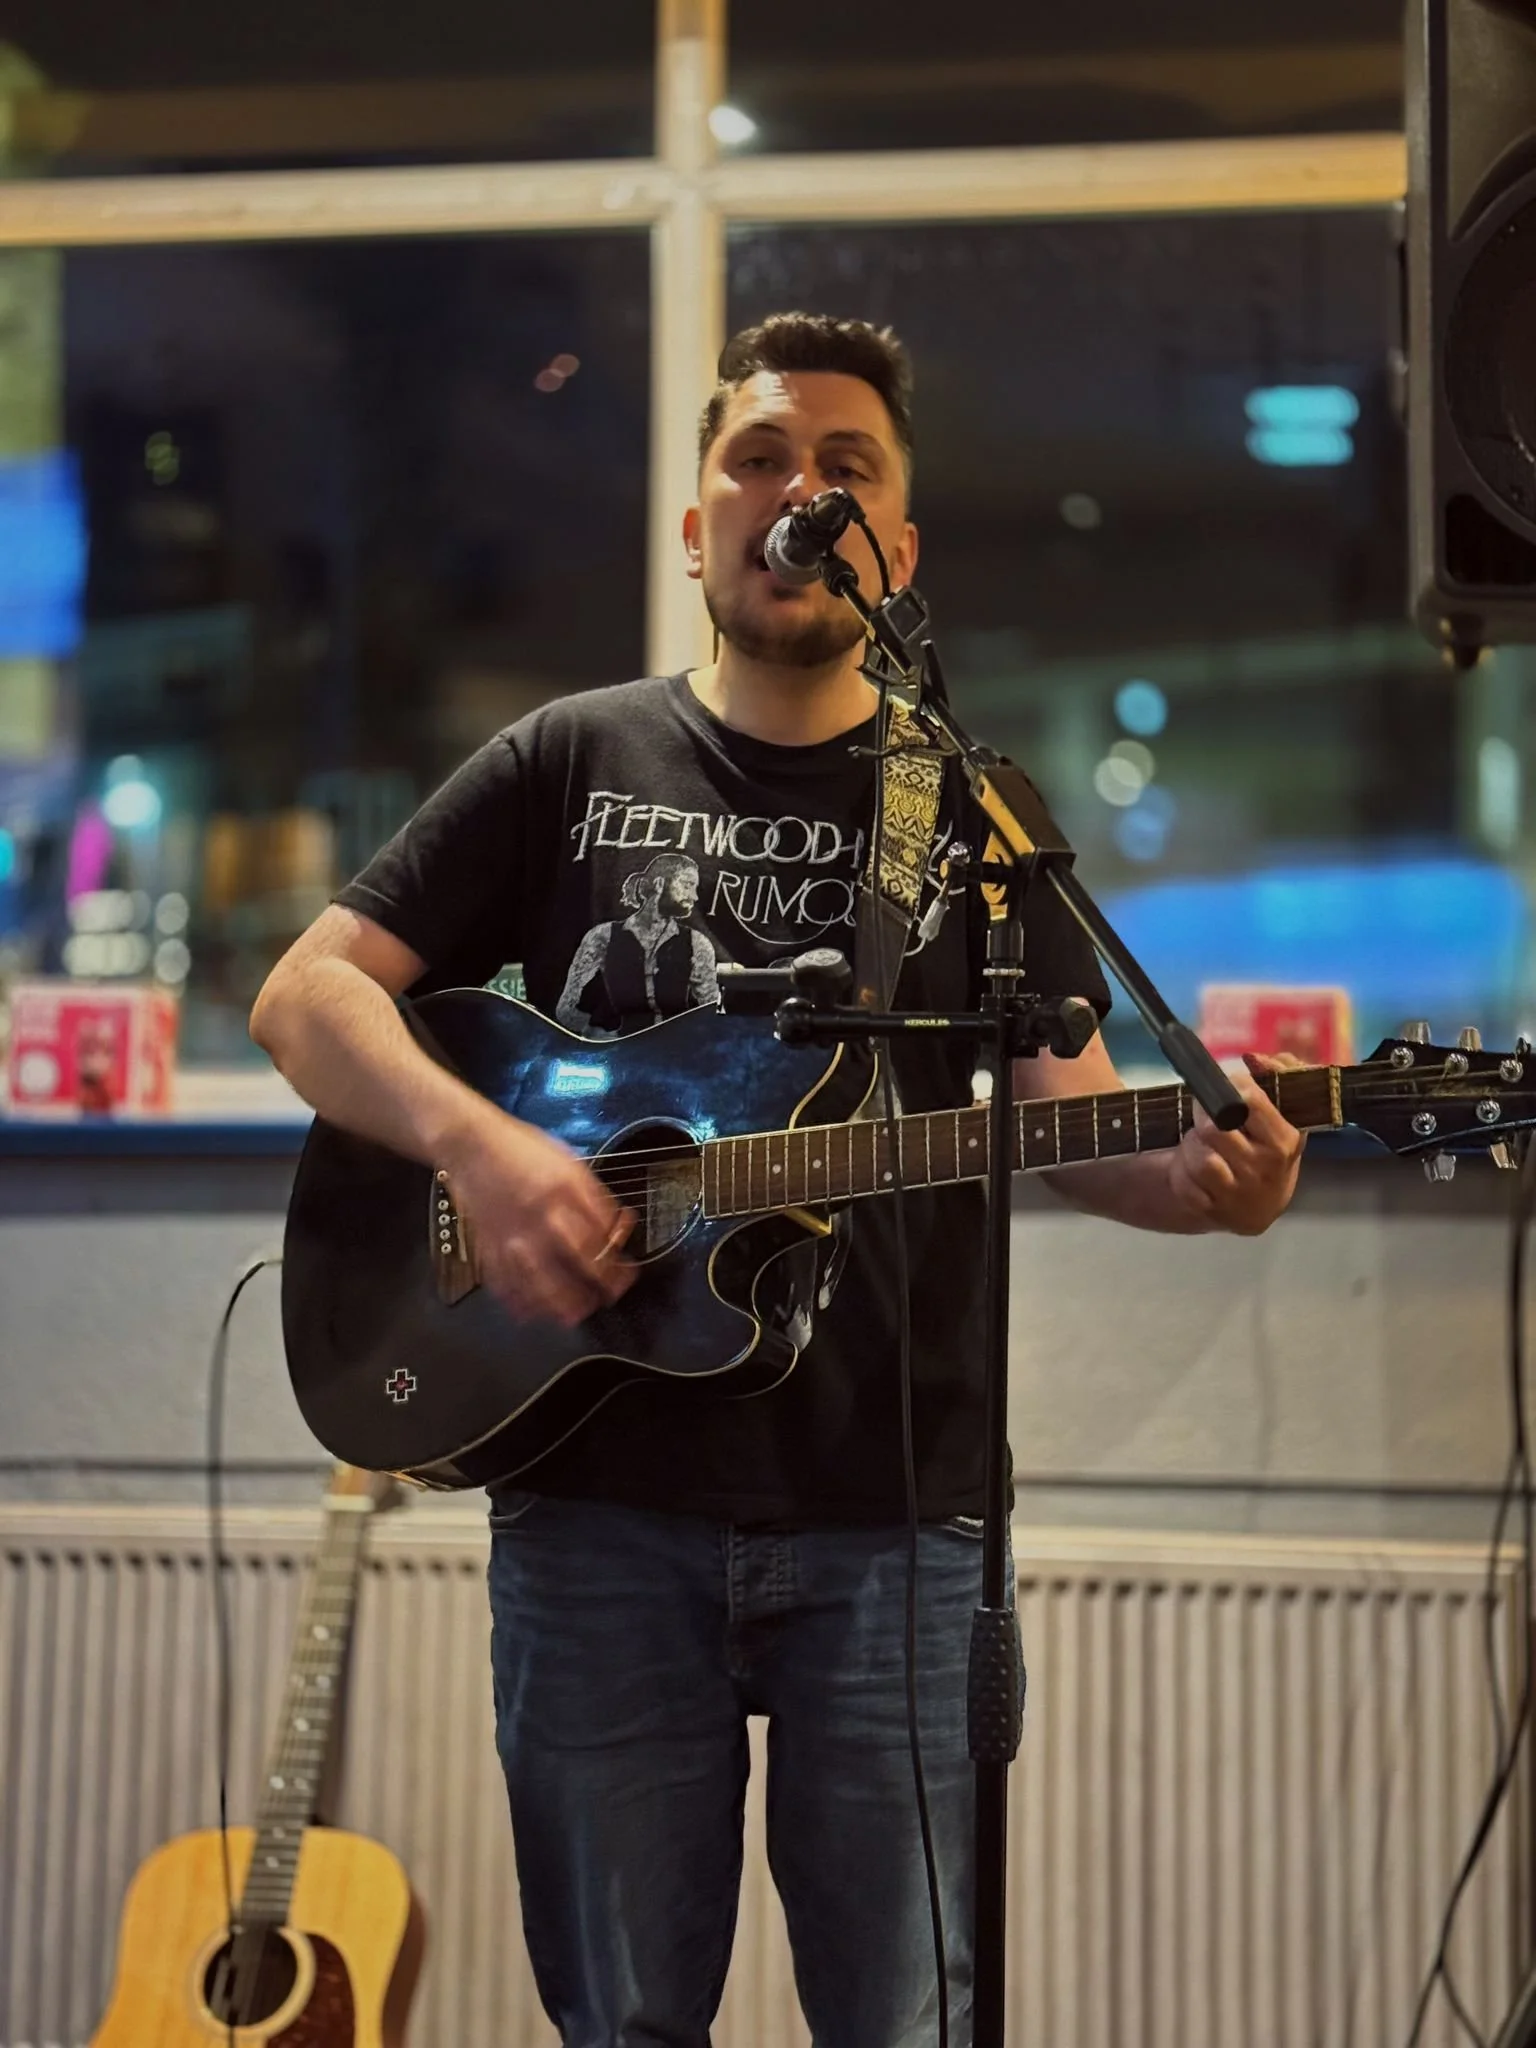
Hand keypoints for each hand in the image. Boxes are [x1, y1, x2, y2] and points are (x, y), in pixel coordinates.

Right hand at [442, 1110, 635, 1327]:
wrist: (471, 1145)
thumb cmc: (524, 1150)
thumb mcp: (570, 1163)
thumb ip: (593, 1198)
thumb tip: (617, 1229)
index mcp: (566, 1191)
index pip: (601, 1236)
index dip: (618, 1262)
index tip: (627, 1274)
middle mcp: (542, 1217)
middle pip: (579, 1264)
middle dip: (602, 1287)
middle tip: (611, 1296)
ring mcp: (514, 1237)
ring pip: (544, 1286)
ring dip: (565, 1306)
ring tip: (578, 1312)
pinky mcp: (489, 1249)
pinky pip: (508, 1287)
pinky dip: (523, 1304)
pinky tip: (536, 1310)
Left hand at [1166, 1052, 1305, 1235]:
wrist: (1260, 1202)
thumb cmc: (1270, 1143)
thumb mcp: (1287, 1108)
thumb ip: (1280, 1073)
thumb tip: (1254, 1059)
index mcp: (1285, 1141)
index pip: (1251, 1102)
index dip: (1233, 1085)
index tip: (1230, 1083)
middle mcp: (1263, 1170)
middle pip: (1216, 1128)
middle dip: (1204, 1112)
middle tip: (1205, 1110)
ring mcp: (1237, 1194)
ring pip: (1199, 1157)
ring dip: (1193, 1143)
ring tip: (1202, 1140)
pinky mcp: (1210, 1210)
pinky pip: (1184, 1182)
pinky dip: (1182, 1170)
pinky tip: (1195, 1166)